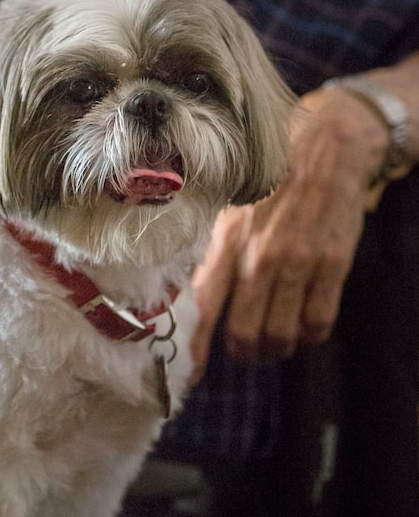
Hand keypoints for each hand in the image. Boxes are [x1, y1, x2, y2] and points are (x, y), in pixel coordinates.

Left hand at [190, 86, 389, 373]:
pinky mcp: (332, 266)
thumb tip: (183, 284)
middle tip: (243, 352)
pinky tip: (303, 326)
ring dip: (275, 348)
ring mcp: (299, 265)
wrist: (327, 144)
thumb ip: (210, 244)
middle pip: (244, 334)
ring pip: (282, 336)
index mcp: (227, 240)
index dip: (195, 348)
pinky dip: (309, 335)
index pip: (202, 307)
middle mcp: (260, 258)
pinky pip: (319, 323)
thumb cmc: (269, 174)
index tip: (190, 372)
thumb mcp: (228, 202)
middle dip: (242, 354)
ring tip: (272, 341)